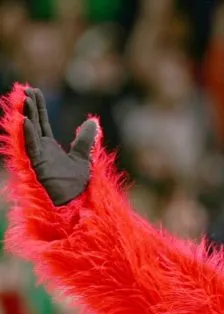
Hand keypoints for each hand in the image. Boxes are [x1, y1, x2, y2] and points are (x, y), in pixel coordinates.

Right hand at [21, 87, 97, 205]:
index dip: (37, 108)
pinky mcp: (35, 167)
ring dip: (24, 116)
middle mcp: (39, 151)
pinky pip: (29, 148)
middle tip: (24, 89)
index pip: (41, 123)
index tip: (34, 91)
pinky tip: (24, 120)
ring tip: (22, 99)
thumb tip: (93, 121)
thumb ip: (85, 140)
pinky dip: (26, 134)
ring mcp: (36, 158)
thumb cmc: (75, 188)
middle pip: (32, 124)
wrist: (74, 206)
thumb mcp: (83, 159)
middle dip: (28, 107)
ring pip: (27, 133)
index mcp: (48, 148)